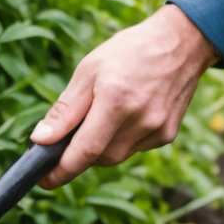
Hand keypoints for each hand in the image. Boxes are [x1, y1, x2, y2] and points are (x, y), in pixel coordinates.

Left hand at [30, 5, 219, 187]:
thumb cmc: (129, 51)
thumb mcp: (88, 71)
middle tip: (70, 134)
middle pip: (99, 158)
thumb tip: (41, 140)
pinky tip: (126, 114)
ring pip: (116, 156)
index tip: (43, 180)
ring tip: (102, 114)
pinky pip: (134, 148)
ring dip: (100, 146)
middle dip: (80, 152)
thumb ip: (65, 110)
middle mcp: (140, 120)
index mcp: (116, 100)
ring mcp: (157, 130)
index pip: (84, 151)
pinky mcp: (167, 135)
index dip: (61, 171)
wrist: (182, 43)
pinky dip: (121, 139)